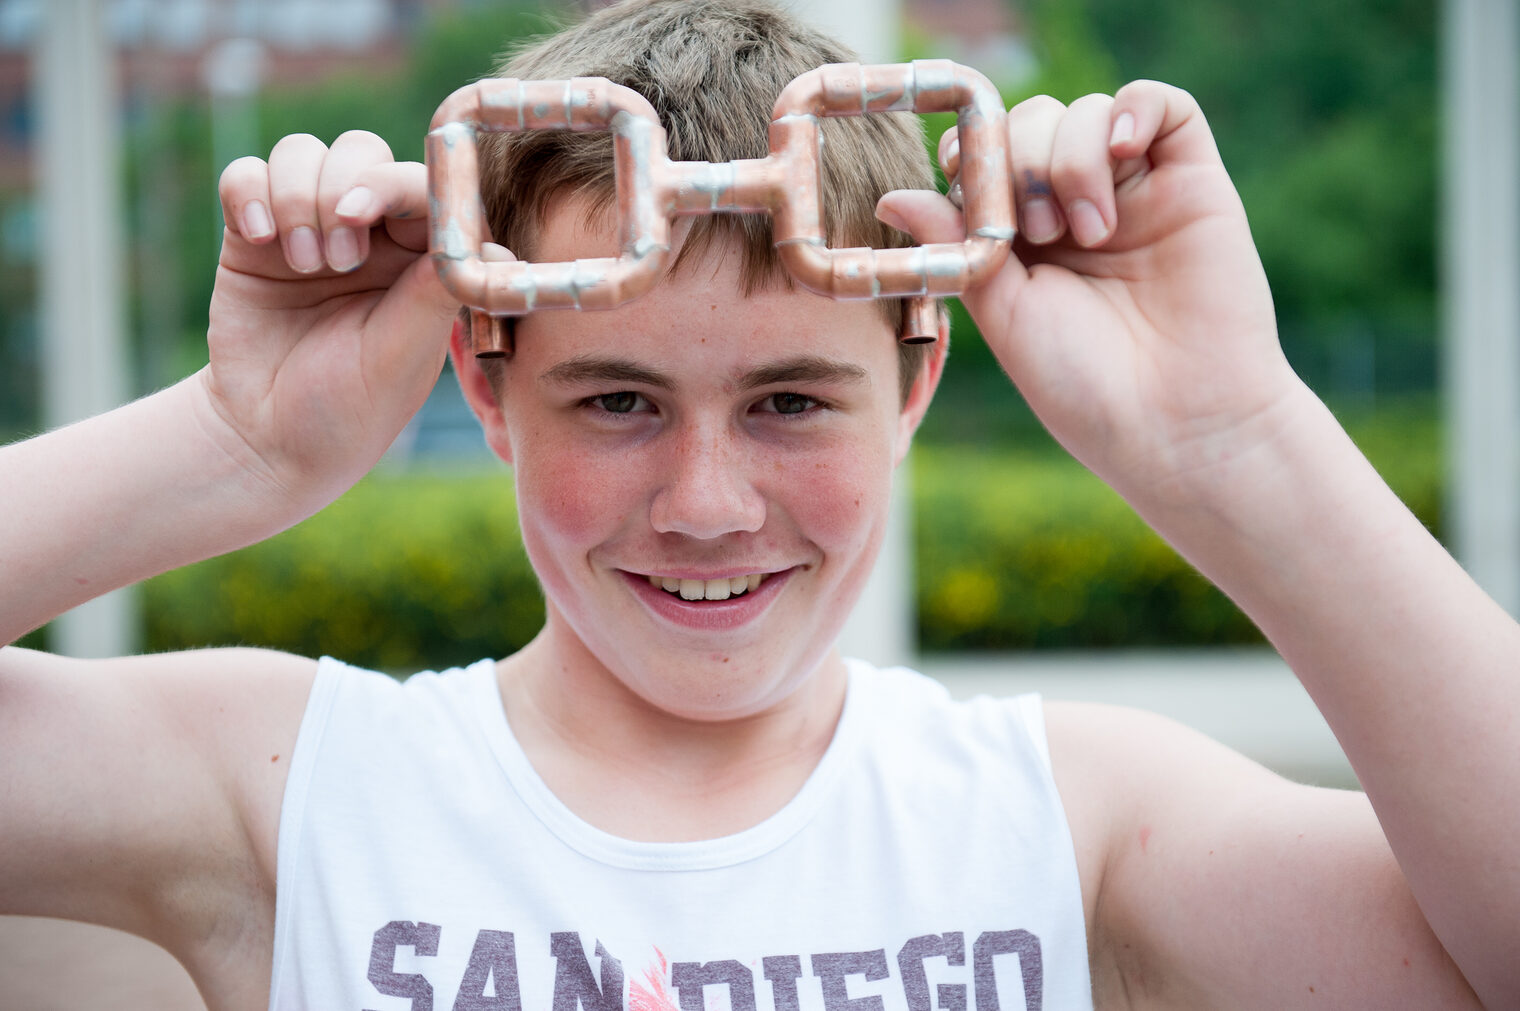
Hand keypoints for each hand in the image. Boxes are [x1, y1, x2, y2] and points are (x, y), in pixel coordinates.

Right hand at [205, 130, 461, 514]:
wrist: (270, 438)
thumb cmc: (352, 405)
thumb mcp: (402, 354)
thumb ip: (436, 293)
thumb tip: (496, 249)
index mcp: (420, 258)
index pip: (420, 185)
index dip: (392, 183)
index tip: (360, 215)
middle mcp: (371, 234)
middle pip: (362, 154)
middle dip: (343, 189)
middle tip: (336, 259)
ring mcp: (310, 228)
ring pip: (303, 153)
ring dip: (298, 197)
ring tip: (302, 264)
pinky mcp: (252, 235)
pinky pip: (246, 175)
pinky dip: (250, 192)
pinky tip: (259, 238)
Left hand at [879, 81, 1296, 509]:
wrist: (1178, 421)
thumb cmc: (1085, 385)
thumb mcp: (1003, 314)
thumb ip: (957, 246)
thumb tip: (890, 196)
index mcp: (1024, 240)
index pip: (985, 157)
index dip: (969, 158)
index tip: (970, 201)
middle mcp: (1077, 208)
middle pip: (1030, 122)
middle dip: (1018, 161)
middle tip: (1038, 234)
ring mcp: (1135, 192)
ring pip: (1086, 112)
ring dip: (1068, 158)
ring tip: (1090, 233)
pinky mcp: (1193, 182)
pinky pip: (1163, 103)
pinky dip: (1133, 109)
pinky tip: (1120, 151)